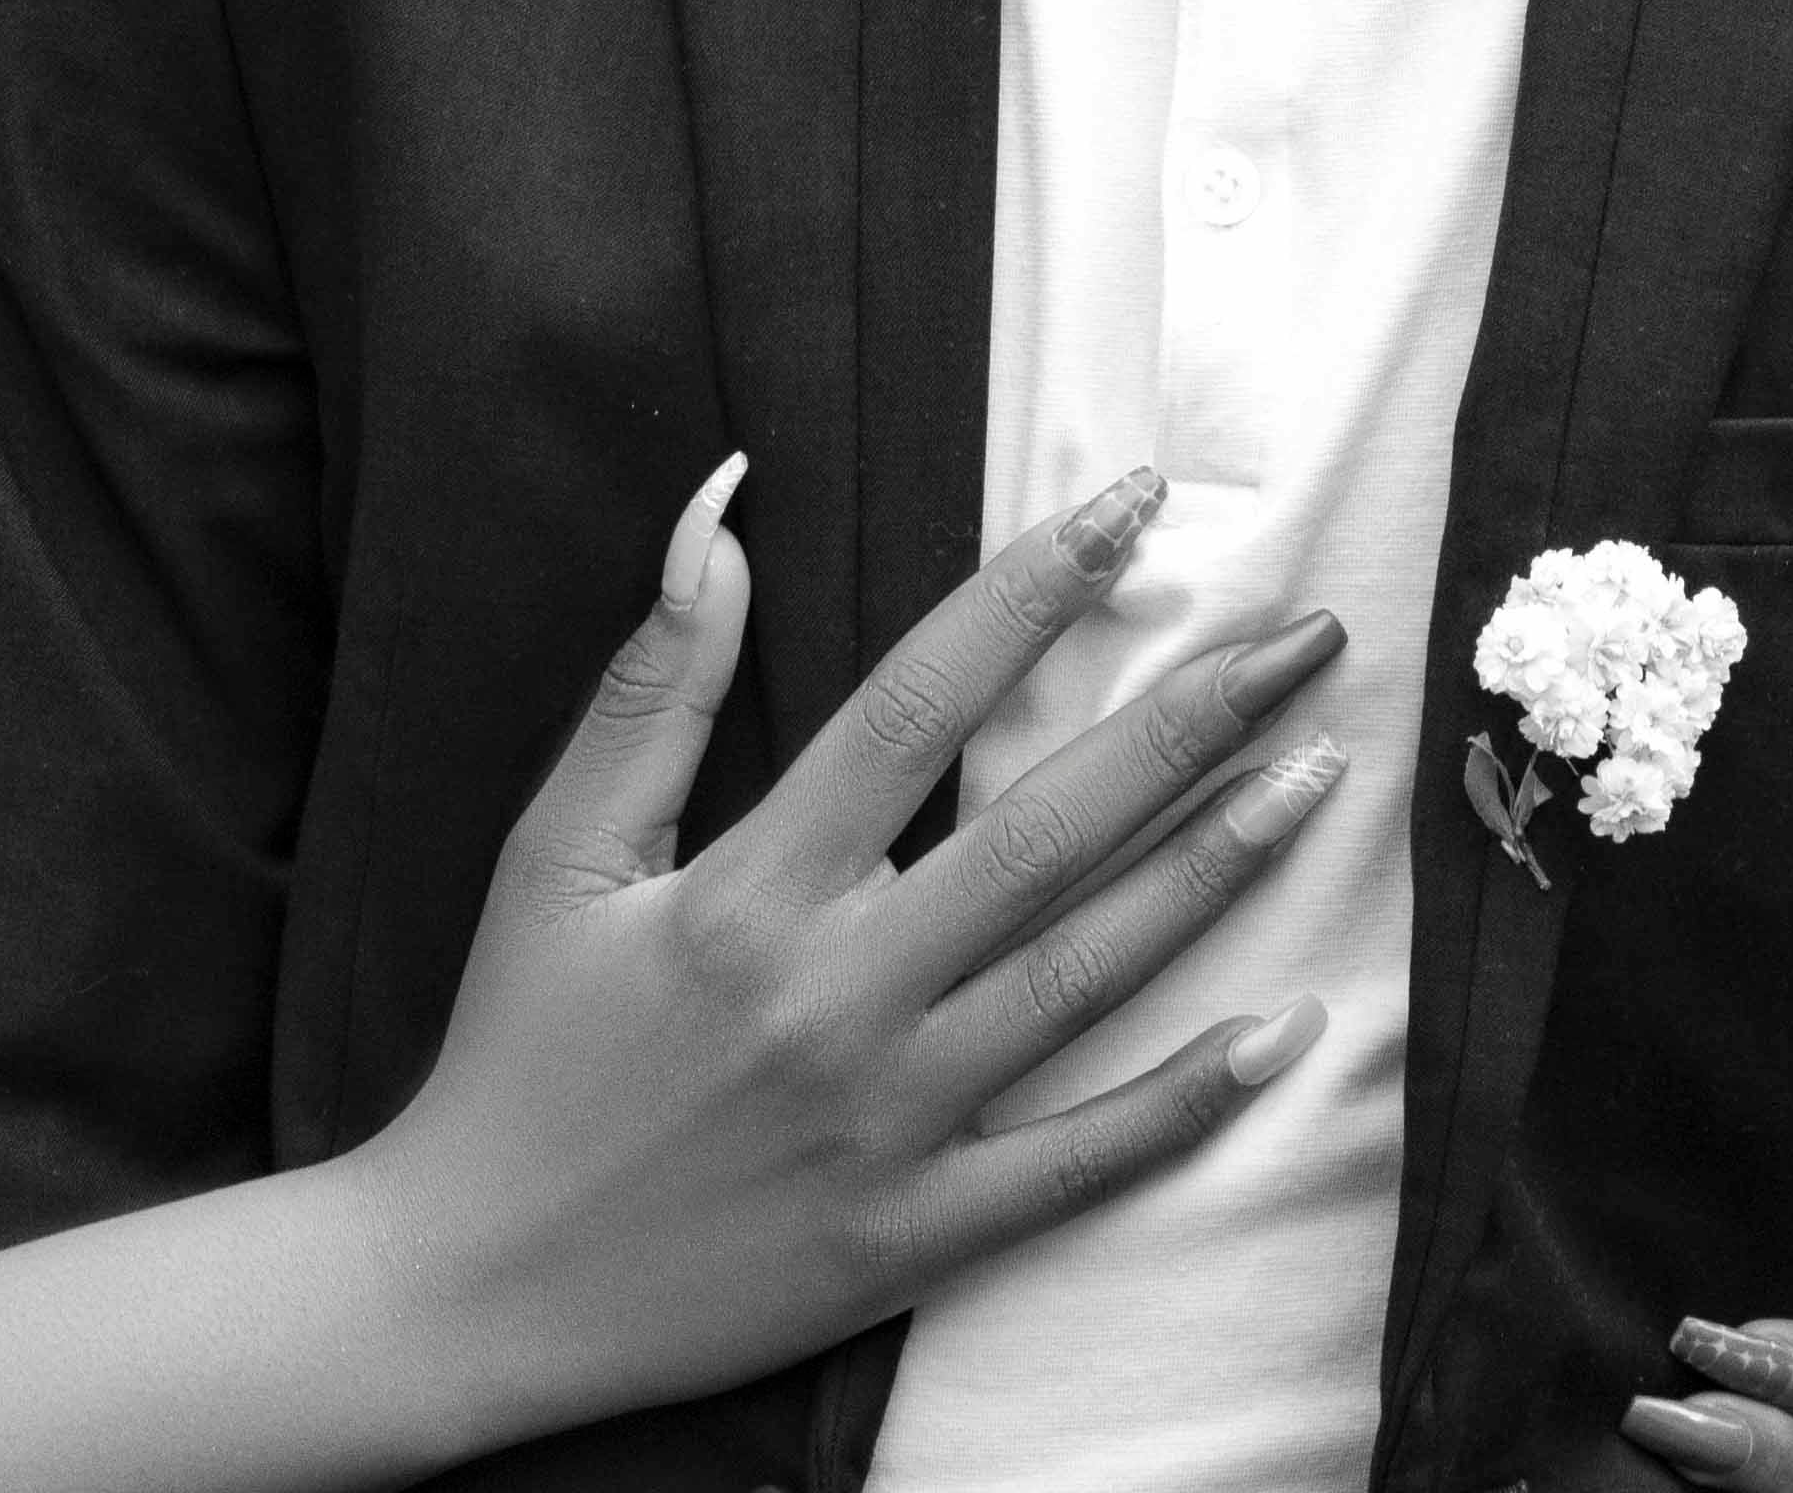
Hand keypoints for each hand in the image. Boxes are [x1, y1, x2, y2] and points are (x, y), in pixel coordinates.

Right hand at [339, 458, 1347, 1439]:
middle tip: (1306, 636)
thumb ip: (653, 680)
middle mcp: (836, 993)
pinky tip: (1286, 1030)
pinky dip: (1188, 1100)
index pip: (921, 701)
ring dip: (1215, 871)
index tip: (1135, 506)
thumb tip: (723, 509)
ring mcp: (889, 1119)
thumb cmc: (517, 1051)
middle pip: (1045, 829)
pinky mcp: (916, 1233)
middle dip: (1188, 720)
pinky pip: (1080, 1162)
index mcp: (750, 888)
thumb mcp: (555, 851)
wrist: (474, 1286)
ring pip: (1086, 975)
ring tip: (1317, 778)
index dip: (1032, 591)